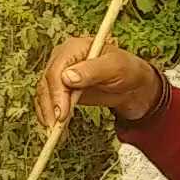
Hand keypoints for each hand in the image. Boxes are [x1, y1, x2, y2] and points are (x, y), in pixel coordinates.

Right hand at [35, 36, 159, 126]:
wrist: (134, 85)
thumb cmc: (128, 70)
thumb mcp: (115, 67)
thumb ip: (92, 71)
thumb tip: (67, 77)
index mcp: (73, 48)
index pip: (56, 70)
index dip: (57, 92)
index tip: (61, 112)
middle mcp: (62, 59)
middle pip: (47, 83)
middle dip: (50, 106)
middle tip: (56, 125)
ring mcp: (60, 75)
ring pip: (45, 94)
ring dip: (47, 113)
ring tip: (55, 131)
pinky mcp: (62, 90)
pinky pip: (49, 102)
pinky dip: (49, 115)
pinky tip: (55, 129)